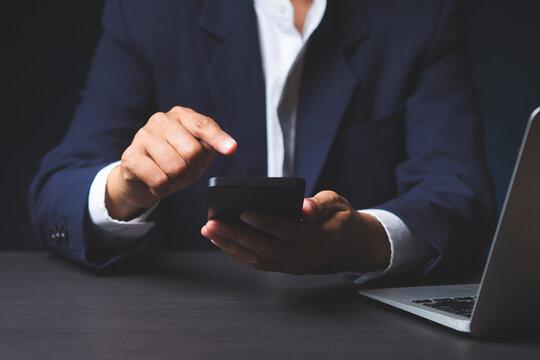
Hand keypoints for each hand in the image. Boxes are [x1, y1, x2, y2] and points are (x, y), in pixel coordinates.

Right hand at [106, 106, 236, 219]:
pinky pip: (159, 180)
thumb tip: (216, 146)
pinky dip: (162, 189)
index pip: (203, 125)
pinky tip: (156, 184)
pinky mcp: (131, 156)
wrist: (139, 180)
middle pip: (192, 151)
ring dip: (177, 180)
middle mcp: (161, 120)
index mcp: (181, 116)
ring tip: (169, 176)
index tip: (231, 149)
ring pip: (176, 167)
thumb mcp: (196, 156)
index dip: (218, 138)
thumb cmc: (173, 164)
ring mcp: (143, 136)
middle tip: (183, 172)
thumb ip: (207, 148)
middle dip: (192, 169)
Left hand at [201, 191, 390, 273]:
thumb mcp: (339, 204)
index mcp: (318, 237)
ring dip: (231, 246)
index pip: (287, 231)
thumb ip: (321, 204)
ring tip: (210, 231)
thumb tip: (304, 207)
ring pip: (258, 259)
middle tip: (212, 223)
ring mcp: (294, 265)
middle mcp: (303, 256)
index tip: (243, 211)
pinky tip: (222, 241)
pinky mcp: (287, 268)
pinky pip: (259, 263)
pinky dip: (238, 253)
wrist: (353, 247)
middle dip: (235, 236)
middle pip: (265, 248)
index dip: (265, 223)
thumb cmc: (342, 220)